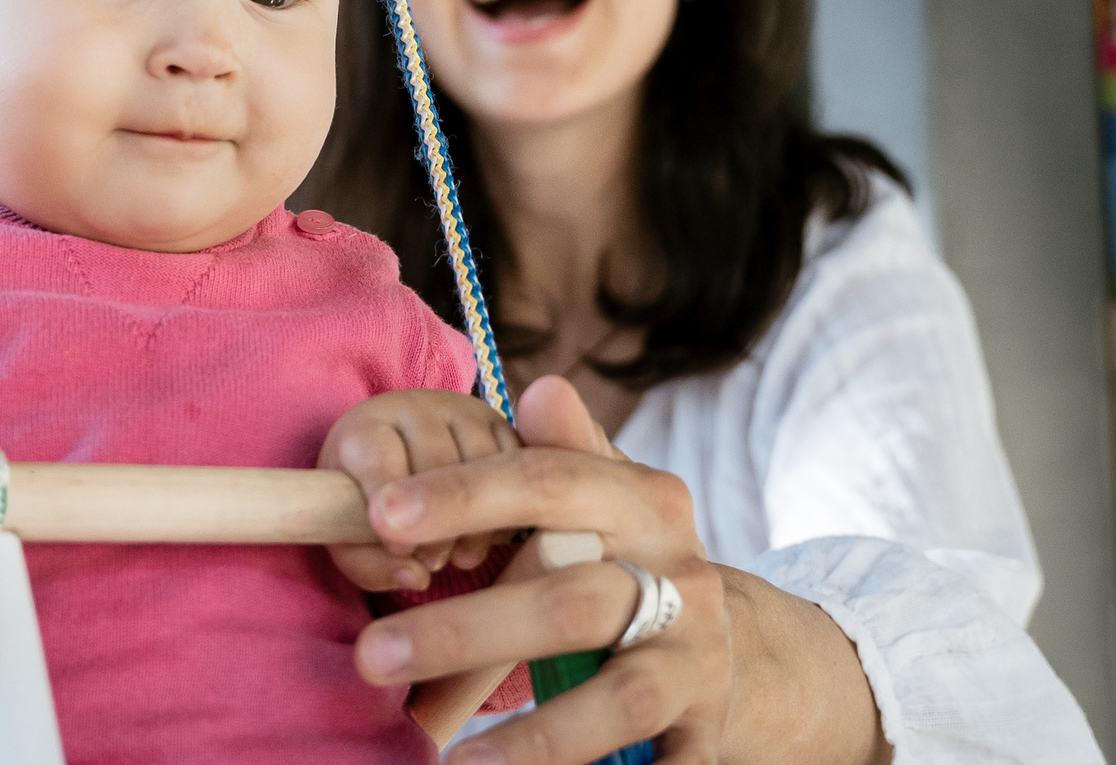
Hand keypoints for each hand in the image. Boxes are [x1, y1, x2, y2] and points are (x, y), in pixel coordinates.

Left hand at [320, 389, 518, 591]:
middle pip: (436, 460)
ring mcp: (461, 410)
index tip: (400, 549)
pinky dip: (506, 505)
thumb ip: (370, 565)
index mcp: (366, 427)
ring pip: (482, 461)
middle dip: (437, 522)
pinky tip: (487, 532)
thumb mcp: (353, 538)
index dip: (391, 508)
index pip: (379, 459)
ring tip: (457, 554)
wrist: (398, 460)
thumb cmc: (367, 506)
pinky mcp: (499, 422)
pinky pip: (515, 460)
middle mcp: (415, 407)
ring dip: (476, 519)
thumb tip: (415, 580)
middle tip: (432, 561)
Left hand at [351, 377, 755, 764]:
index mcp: (648, 504)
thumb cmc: (639, 563)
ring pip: (620, 697)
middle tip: (370, 656)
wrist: (745, 653)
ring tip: (451, 764)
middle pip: (575, 601)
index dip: (466, 494)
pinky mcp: (706, 733)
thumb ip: (566, 454)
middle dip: (469, 631)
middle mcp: (683, 577)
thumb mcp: (612, 500)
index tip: (382, 514)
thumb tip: (539, 388)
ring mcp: (698, 659)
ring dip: (536, 738)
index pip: (552, 484)